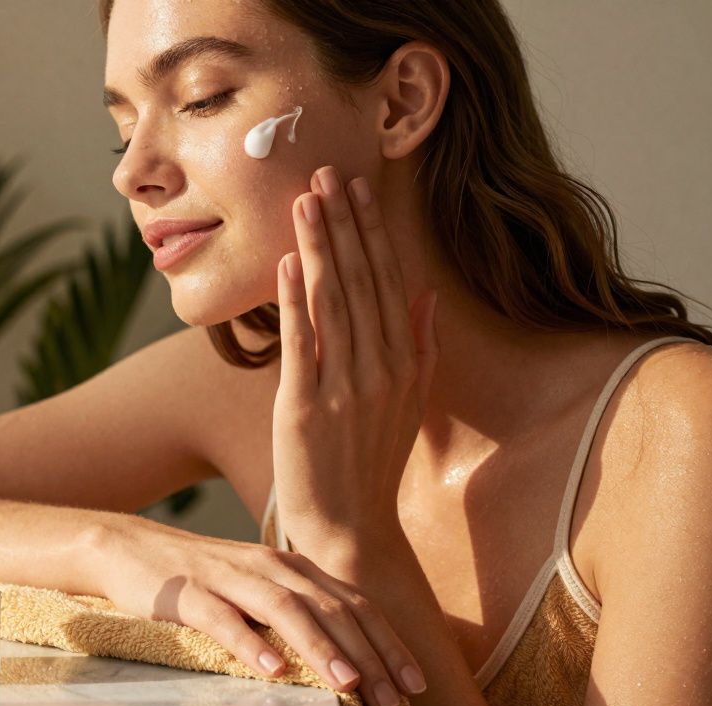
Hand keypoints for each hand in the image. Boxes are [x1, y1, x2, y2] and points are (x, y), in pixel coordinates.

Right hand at [95, 516, 426, 705]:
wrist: (129, 550)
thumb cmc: (200, 580)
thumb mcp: (257, 588)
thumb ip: (297, 612)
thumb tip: (349, 659)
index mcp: (291, 567)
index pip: (353, 602)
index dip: (388, 642)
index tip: (416, 682)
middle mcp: (268, 566)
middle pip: (329, 607)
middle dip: (367, 653)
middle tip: (394, 696)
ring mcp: (228, 577)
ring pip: (285, 609)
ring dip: (321, 646)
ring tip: (348, 684)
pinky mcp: (188, 593)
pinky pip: (224, 619)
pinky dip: (251, 644)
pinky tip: (273, 670)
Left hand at [272, 165, 438, 548]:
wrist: (351, 527)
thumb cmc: (374, 463)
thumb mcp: (410, 403)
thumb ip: (420, 346)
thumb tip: (426, 293)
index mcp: (406, 362)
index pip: (387, 280)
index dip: (370, 231)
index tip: (357, 188)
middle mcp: (381, 368)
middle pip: (361, 280)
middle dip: (343, 223)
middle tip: (325, 172)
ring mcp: (345, 386)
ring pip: (333, 301)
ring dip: (318, 247)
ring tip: (305, 200)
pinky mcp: (307, 406)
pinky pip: (302, 343)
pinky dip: (294, 300)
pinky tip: (286, 262)